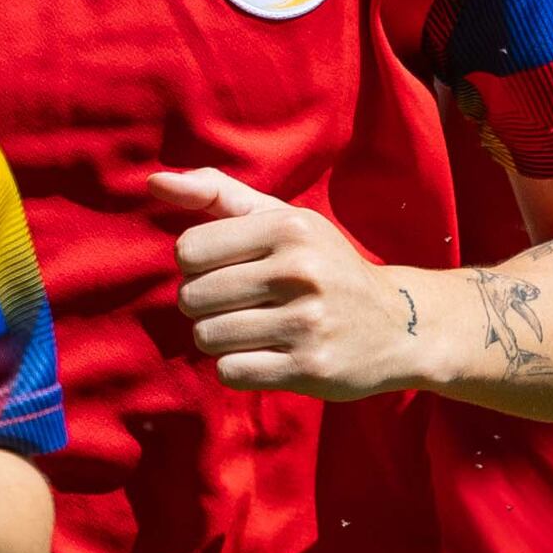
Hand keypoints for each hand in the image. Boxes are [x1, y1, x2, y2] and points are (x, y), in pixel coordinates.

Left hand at [150, 168, 420, 401]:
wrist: (398, 324)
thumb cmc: (322, 265)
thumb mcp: (282, 219)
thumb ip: (218, 194)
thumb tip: (155, 181)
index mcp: (289, 227)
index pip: (189, 250)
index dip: (195, 265)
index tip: (225, 268)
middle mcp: (300, 271)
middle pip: (192, 297)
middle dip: (203, 306)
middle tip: (238, 304)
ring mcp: (308, 322)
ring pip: (207, 338)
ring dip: (218, 339)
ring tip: (251, 330)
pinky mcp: (310, 368)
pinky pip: (231, 372)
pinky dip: (237, 367)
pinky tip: (265, 355)